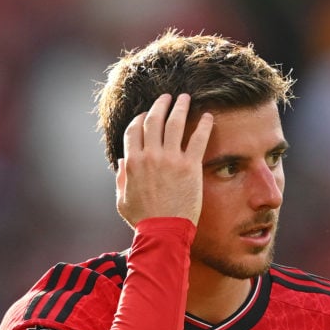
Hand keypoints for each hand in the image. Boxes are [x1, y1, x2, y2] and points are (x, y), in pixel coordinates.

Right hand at [116, 93, 213, 226]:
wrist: (163, 232)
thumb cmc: (143, 220)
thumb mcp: (123, 200)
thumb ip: (121, 179)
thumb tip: (122, 162)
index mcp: (132, 161)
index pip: (134, 129)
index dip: (140, 118)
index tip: (147, 114)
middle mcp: (150, 156)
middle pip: (153, 120)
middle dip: (160, 105)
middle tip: (167, 98)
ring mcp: (170, 159)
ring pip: (174, 123)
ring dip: (180, 107)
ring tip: (185, 98)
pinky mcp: (190, 166)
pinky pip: (198, 139)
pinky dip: (204, 125)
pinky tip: (209, 116)